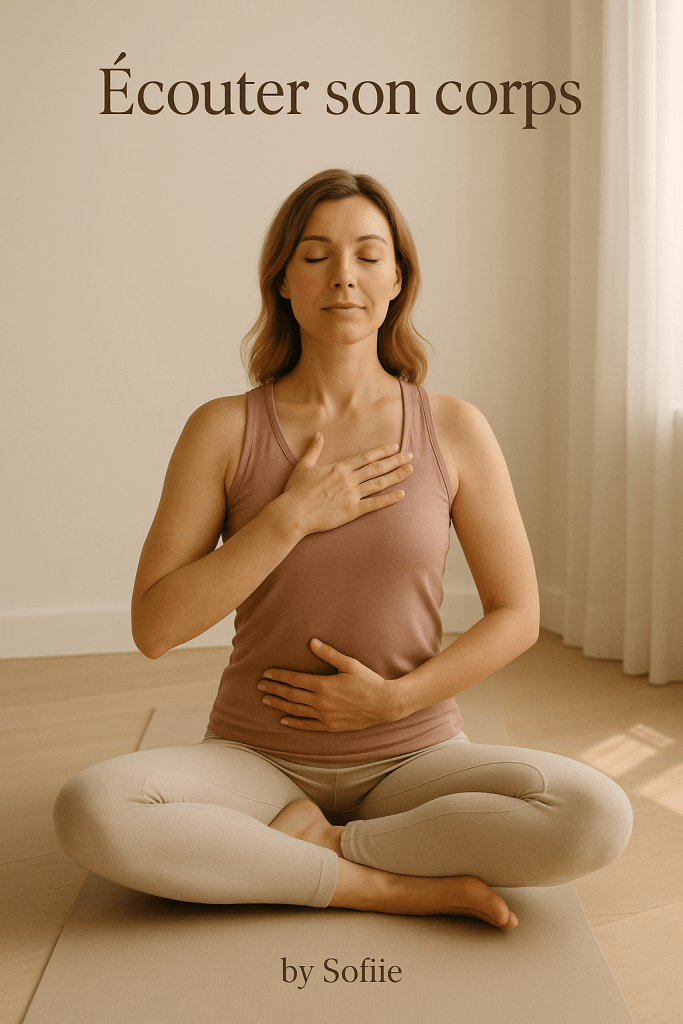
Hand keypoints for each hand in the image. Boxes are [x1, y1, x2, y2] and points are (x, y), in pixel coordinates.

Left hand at [257, 639, 400, 731]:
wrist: (385, 704)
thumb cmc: (369, 681)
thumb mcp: (350, 664)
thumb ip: (329, 654)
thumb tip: (312, 642)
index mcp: (324, 685)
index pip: (295, 680)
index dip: (279, 676)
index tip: (266, 674)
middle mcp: (321, 702)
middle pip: (291, 695)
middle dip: (274, 689)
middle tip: (260, 686)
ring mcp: (325, 716)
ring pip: (296, 710)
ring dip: (279, 704)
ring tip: (266, 700)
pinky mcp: (331, 726)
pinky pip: (308, 725)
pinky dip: (294, 722)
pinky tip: (284, 720)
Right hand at [280, 433, 412, 535]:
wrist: (294, 512)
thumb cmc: (296, 490)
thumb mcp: (304, 465)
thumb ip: (314, 449)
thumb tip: (318, 434)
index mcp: (339, 467)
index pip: (366, 457)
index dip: (382, 451)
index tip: (395, 447)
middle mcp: (349, 479)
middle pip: (377, 467)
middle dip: (395, 461)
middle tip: (410, 456)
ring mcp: (352, 495)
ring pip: (379, 483)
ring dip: (397, 476)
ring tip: (410, 470)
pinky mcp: (352, 511)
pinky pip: (375, 504)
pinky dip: (389, 499)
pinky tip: (401, 495)